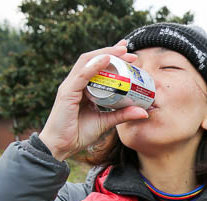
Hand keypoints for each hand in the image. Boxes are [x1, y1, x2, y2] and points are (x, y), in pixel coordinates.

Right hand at [39, 40, 148, 160]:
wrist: (61, 146)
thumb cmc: (79, 133)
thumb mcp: (106, 122)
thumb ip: (123, 114)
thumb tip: (144, 112)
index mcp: (84, 88)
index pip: (98, 67)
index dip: (113, 58)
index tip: (130, 56)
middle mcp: (76, 83)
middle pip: (93, 60)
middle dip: (111, 51)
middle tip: (129, 49)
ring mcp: (70, 86)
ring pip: (87, 62)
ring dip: (105, 54)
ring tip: (121, 50)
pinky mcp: (67, 93)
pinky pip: (82, 75)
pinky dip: (94, 66)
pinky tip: (106, 59)